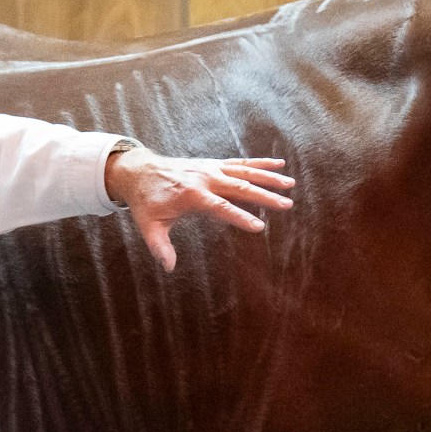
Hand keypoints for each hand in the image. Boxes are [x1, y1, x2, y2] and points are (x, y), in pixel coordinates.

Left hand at [102, 149, 294, 271]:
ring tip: (290, 184)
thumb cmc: (146, 202)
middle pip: (239, 187)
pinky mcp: (214, 164)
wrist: (140, 171)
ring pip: (245, 172)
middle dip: (264, 196)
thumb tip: (169, 268)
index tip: (259, 227)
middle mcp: (205, 179)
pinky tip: (279, 165)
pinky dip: (260, 164)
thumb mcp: (148, 226)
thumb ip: (160, 247)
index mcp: (192, 195)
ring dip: (268, 178)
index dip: (240, 217)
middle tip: (286, 205)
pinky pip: (241, 163)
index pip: (220, 207)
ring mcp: (211, 169)